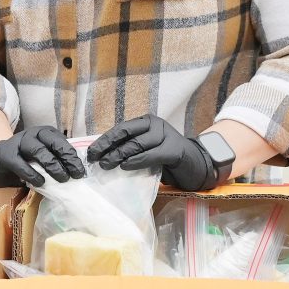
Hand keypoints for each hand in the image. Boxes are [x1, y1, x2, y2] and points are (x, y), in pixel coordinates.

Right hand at [0, 125, 84, 187]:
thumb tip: (76, 174)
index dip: (72, 156)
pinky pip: (21, 163)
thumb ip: (56, 160)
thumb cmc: (25, 160)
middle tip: (73, 176)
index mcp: (45, 133)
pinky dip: (32, 174)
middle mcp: (33, 134)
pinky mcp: (7, 154)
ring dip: (52, 165)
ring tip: (61, 179)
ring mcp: (19, 142)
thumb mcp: (42, 156)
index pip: (62, 142)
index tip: (80, 172)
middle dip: (66, 159)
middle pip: (52, 144)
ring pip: (38, 151)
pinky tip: (40, 182)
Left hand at [86, 114, 216, 190]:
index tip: (91, 152)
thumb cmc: (167, 158)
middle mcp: (155, 125)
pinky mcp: (174, 149)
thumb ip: (130, 148)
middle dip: (108, 146)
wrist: (197, 164)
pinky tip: (125, 166)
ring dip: (119, 155)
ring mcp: (166, 135)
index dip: (105, 139)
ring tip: (106, 165)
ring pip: (137, 144)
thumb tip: (104, 156)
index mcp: (146, 122)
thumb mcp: (146, 149)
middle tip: (95, 159)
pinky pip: (150, 155)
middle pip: (126, 134)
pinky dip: (136, 161)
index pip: (121, 128)